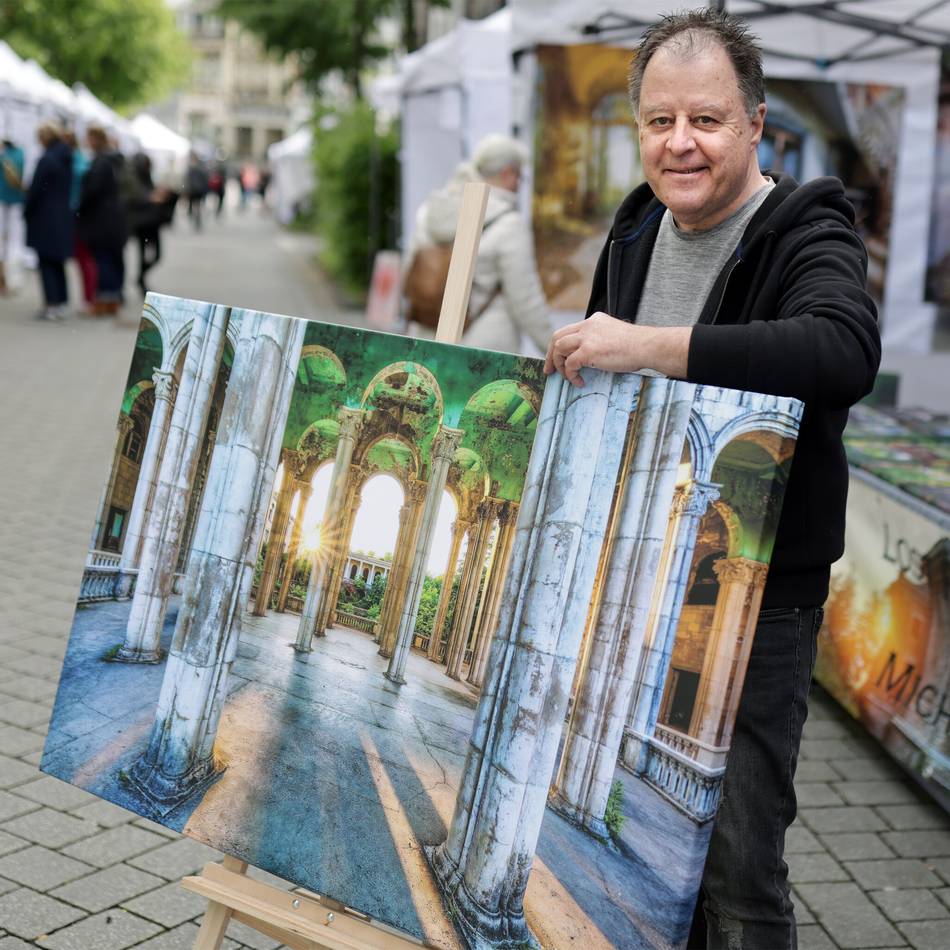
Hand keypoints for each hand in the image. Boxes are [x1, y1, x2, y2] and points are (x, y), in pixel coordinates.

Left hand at [543, 312, 690, 386]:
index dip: (559, 346)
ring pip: (559, 348)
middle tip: (550, 371)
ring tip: (568, 377)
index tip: (557, 359)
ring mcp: (587, 337)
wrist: (648, 346)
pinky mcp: (588, 350)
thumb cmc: (637, 346)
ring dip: (559, 365)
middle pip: (557, 337)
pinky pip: (570, 364)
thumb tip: (590, 358)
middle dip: (550, 355)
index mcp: (594, 321)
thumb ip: (600, 341)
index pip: (568, 330)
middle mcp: (587, 326)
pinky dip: (571, 375)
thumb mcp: (614, 337)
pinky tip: (579, 382)